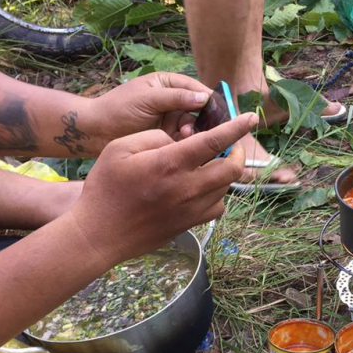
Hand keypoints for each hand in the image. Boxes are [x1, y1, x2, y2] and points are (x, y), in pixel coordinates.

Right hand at [69, 113, 257, 265]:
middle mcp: (188, 187)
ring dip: (225, 172)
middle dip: (237, 152)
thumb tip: (180, 142)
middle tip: (230, 145)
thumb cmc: (105, 188)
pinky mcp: (191, 224)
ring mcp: (192, 209)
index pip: (214, 141)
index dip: (237, 127)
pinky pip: (217, 207)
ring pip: (226, 187)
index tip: (252, 118)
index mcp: (171, 164)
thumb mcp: (120, 148)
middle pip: (232, 168)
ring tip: (211, 164)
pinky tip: (203, 187)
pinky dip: (218, 194)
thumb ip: (155, 138)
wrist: (101, 234)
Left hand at [88, 72, 212, 149]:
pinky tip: (185, 145)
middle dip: (207, 118)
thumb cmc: (118, 109)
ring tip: (186, 135)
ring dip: (195, 132)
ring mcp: (173, 121)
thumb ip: (175, 98)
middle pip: (201, 109)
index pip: (197, 90)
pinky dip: (189, 143)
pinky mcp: (169, 138)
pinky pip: (187, 140)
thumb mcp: (147, 99)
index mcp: (169, 84)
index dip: (212, 100)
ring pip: (196, 126)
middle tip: (213, 128)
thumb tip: (204, 98)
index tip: (225, 110)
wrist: (97, 133)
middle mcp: (175, 102)